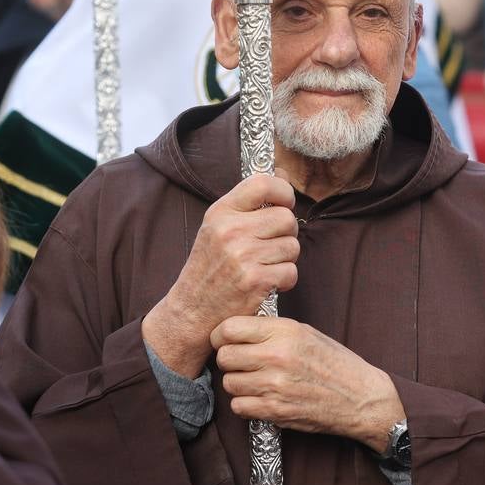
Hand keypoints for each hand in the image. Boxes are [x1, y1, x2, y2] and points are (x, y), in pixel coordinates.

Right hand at [142, 174, 298, 377]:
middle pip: (286, 218)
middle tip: (271, 244)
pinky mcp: (255, 280)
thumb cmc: (209, 267)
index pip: (263, 183)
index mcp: (221, 212)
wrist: (192, 310)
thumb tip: (282, 174)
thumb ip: (248, 203)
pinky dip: (284, 280)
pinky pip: (291, 271)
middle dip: (286, 232)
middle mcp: (231, 230)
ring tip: (264, 265)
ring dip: (285, 258)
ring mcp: (243, 256)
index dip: (283, 191)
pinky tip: (266, 282)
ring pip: (292, 246)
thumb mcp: (217, 227)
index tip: (283, 204)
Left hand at [211, 316, 403, 450]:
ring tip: (254, 381)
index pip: (229, 328)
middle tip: (240, 363)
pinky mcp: (276, 411)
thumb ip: (271, 329)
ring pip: (229, 383)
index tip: (225, 340)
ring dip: (237, 383)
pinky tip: (259, 398)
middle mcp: (277, 356)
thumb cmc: (334, 363)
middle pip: (224, 357)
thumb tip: (237, 329)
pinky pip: (238, 407)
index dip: (221, 335)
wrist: (361, 398)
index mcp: (284, 331)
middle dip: (228, 360)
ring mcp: (275, 386)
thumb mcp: (305, 332)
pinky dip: (244, 404)